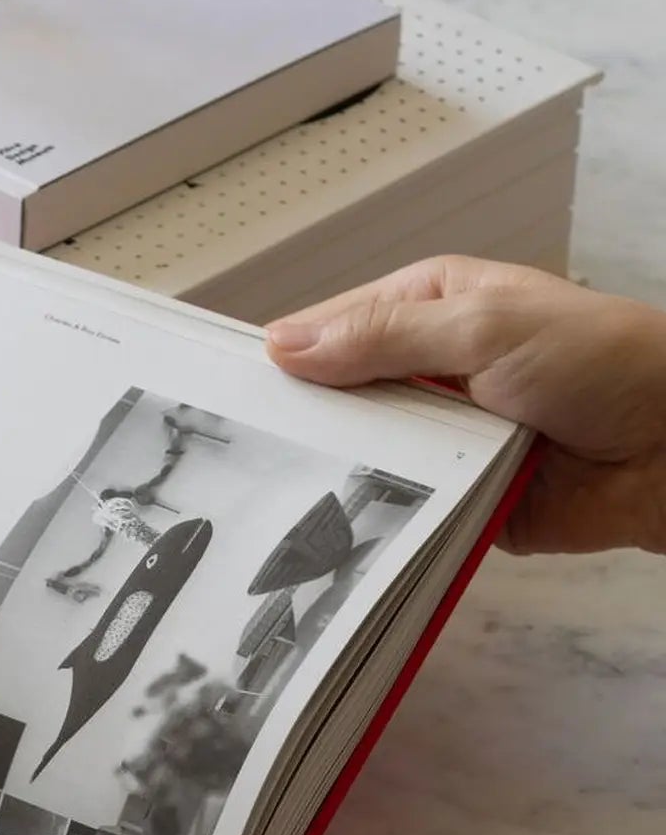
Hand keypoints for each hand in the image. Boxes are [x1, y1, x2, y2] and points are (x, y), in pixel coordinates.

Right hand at [263, 257, 665, 555]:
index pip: (333, 327)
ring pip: (363, 458)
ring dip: (343, 473)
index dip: (283, 356)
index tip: (229, 387)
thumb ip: (383, 336)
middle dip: (306, 423)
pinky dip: (381, 517)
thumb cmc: (606, 363)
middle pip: (338, 399)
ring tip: (287, 491)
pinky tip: (343, 527)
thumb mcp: (483, 326)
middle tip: (249, 447)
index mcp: (431, 306)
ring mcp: (441, 435)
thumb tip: (288, 343)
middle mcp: (430, 371)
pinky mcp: (455, 494)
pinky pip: (399, 509)